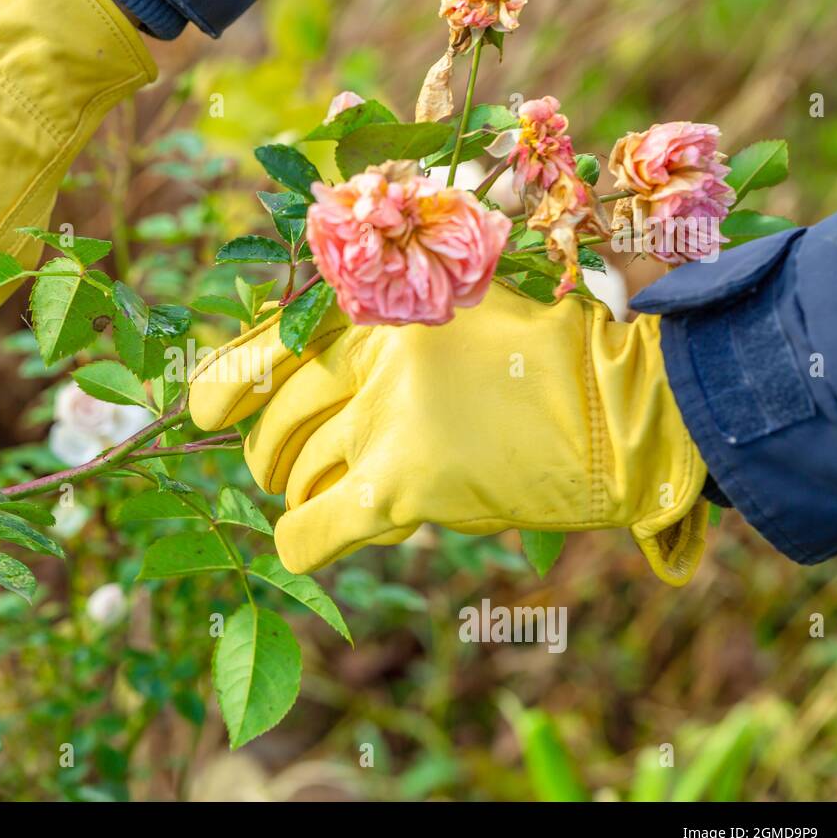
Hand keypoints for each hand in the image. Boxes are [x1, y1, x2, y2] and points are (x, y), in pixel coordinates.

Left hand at [188, 281, 708, 582]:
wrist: (633, 404)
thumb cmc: (563, 348)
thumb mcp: (475, 297)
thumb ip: (401, 308)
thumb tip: (326, 328)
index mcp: (385, 301)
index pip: (271, 340)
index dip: (226, 379)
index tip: (203, 408)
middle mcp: (373, 353)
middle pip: (278, 417)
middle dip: (271, 448)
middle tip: (289, 464)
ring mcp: (386, 418)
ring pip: (296, 470)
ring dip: (299, 488)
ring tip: (329, 492)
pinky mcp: (406, 485)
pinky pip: (316, 526)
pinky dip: (300, 537)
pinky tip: (300, 540)